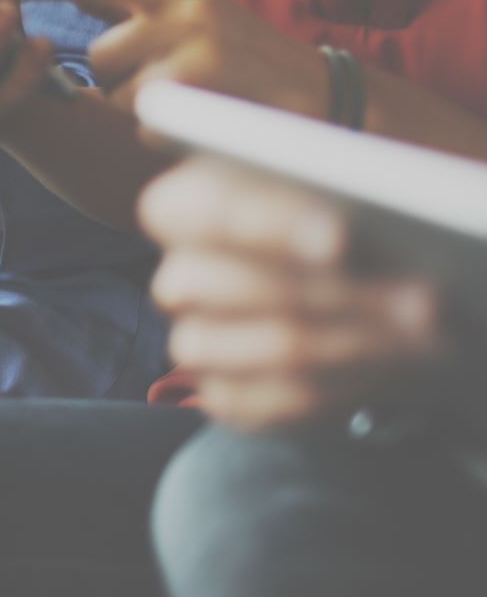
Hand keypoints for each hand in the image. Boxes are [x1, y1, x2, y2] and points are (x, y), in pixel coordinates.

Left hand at [0, 0, 329, 117]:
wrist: (323, 102)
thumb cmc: (242, 59)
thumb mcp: (189, 13)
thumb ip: (129, 2)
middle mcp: (183, 3)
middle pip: (99, 51)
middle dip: (115, 79)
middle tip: (161, 83)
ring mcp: (194, 46)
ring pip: (120, 92)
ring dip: (141, 106)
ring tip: (193, 99)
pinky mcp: (202, 90)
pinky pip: (146, 122)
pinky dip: (162, 131)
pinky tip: (202, 121)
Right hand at [141, 158, 443, 429]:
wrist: (348, 291)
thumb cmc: (331, 228)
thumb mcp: (325, 193)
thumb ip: (327, 196)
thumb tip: (347, 236)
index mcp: (186, 206)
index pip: (202, 211)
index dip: (265, 225)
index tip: (336, 238)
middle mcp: (182, 277)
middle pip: (240, 288)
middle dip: (332, 292)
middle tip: (415, 296)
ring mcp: (198, 341)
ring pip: (267, 347)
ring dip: (355, 343)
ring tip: (414, 333)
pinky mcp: (227, 396)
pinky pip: (280, 403)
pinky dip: (345, 386)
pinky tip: (387, 365)